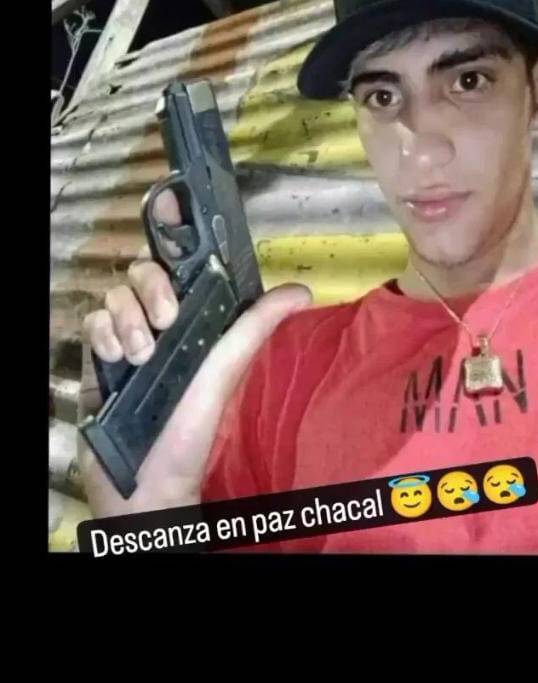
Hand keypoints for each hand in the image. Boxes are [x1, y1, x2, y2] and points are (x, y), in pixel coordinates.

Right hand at [78, 192, 311, 516]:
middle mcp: (159, 323)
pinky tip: (116, 359)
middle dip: (152, 287)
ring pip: (115, 293)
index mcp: (195, 323)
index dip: (173, 229)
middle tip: (166, 322)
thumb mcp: (224, 374)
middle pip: (144, 270)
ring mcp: (126, 338)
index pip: (183, 265)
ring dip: (128, 319)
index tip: (169, 201)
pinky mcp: (97, 357)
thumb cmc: (190, 433)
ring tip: (141, 357)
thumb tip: (301, 291)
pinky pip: (91, 320)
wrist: (146, 481)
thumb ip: (253, 329)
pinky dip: (102, 333)